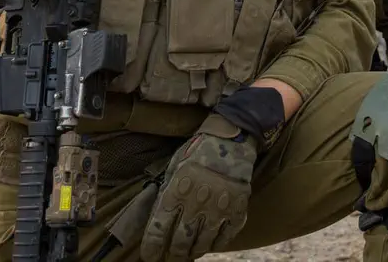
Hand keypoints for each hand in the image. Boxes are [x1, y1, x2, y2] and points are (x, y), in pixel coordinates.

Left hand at [140, 116, 255, 260]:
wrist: (231, 139)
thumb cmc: (198, 151)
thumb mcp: (174, 168)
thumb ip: (167, 192)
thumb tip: (158, 217)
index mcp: (176, 191)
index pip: (158, 229)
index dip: (152, 247)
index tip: (150, 255)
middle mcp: (196, 204)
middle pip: (181, 241)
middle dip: (173, 254)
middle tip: (170, 258)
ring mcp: (218, 208)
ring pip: (202, 243)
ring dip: (193, 252)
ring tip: (189, 254)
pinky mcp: (237, 209)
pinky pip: (226, 237)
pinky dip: (217, 245)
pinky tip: (210, 245)